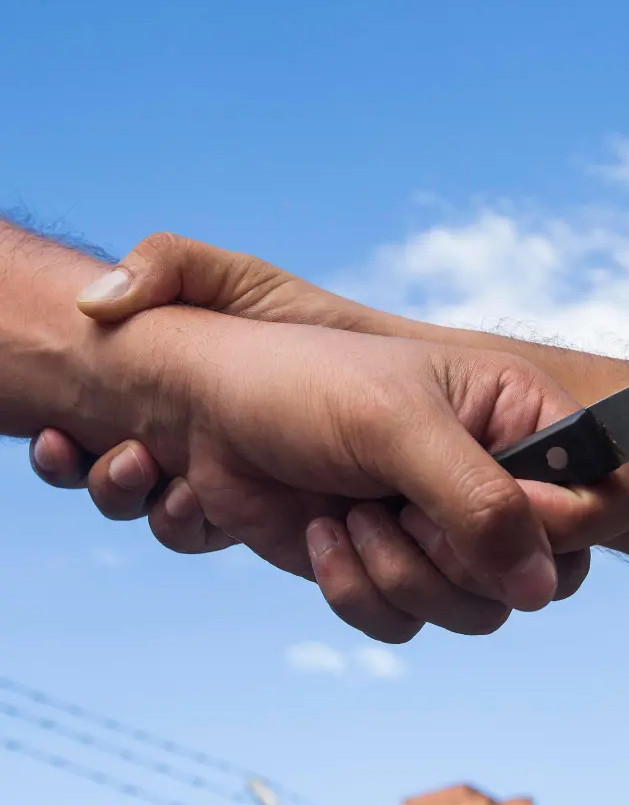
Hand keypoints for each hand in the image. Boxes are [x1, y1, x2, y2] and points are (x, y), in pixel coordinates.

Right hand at [31, 233, 447, 549]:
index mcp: (171, 398)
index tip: (55, 435)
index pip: (90, 432)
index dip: (62, 449)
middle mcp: (190, 447)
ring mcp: (231, 487)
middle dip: (92, 476)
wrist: (398, 380)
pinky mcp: (269, 524)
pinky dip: (189, 524)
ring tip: (149, 467)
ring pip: (155, 515)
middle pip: (113, 483)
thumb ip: (165, 266)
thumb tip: (90, 301)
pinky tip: (199, 497)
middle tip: (124, 456)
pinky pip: (210, 538)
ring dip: (132, 500)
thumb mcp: (239, 280)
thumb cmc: (319, 325)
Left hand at [35, 236, 628, 640]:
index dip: (563, 525)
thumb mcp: (397, 426)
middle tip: (404, 510)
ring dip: (403, 574)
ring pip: (479, 609)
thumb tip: (541, 588)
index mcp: (520, 418)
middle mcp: (497, 479)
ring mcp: (448, 530)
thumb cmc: (302, 385)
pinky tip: (325, 534)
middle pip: (548, 572)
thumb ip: (479, 503)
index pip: (603, 496)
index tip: (496, 512)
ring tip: (350, 513)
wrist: (210, 414)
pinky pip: (412, 622)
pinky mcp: (397, 567)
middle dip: (462, 557)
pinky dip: (361, 591)